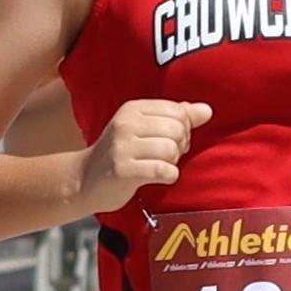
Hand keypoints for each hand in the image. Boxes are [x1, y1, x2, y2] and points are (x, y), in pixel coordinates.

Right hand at [80, 99, 211, 212]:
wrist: (84, 180)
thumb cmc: (122, 155)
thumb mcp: (145, 130)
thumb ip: (176, 118)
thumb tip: (207, 110)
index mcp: (133, 109)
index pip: (178, 111)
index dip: (184, 129)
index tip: (172, 141)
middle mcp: (126, 123)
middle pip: (177, 130)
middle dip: (180, 146)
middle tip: (167, 157)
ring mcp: (122, 146)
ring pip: (171, 150)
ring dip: (173, 163)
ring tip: (159, 166)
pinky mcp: (122, 170)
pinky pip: (163, 170)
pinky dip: (168, 176)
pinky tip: (158, 178)